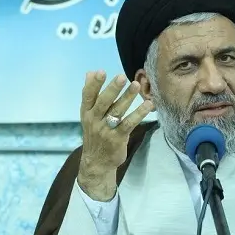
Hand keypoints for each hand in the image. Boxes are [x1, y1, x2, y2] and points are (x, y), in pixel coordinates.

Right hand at [78, 71, 153, 200]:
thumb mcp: (88, 115)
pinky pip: (129, 124)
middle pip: (103, 102)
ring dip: (127, 98)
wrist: (97, 162)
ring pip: (117, 111)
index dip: (94, 84)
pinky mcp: (117, 138)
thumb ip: (91, 94)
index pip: (88, 96)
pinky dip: (139, 114)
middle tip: (122, 76)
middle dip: (112, 89)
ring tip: (136, 85)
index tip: (101, 71)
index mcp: (86, 112)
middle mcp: (94, 120)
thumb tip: (90, 72)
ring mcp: (105, 130)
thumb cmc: (95, 134)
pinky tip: (148, 105)